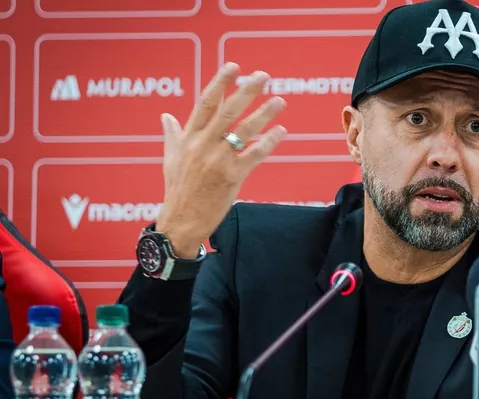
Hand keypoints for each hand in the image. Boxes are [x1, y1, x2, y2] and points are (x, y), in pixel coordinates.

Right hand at [156, 62, 287, 257]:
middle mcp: (202, 145)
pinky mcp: (232, 177)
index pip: (205, 103)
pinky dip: (269, 142)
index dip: (220, 83)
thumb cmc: (177, 190)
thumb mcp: (170, 159)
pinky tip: (281, 131)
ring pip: (244, 130)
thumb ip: (173, 135)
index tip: (234, 67)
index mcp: (188, 138)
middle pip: (227, 111)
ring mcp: (217, 161)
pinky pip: (254, 155)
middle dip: (246, 91)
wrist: (181, 221)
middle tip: (263, 76)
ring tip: (279, 100)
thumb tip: (166, 116)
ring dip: (264, 114)